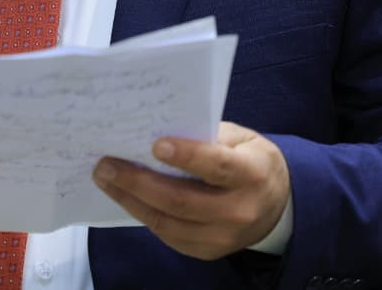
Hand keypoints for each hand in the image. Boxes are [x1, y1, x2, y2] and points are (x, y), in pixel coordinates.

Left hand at [92, 121, 289, 259]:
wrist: (276, 207)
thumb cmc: (252, 161)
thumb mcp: (241, 139)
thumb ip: (207, 135)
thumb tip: (159, 130)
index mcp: (251, 174)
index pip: (217, 166)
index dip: (186, 156)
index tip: (154, 144)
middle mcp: (239, 211)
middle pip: (182, 200)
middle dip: (138, 182)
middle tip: (106, 165)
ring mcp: (223, 237)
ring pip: (168, 222)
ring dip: (131, 200)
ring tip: (105, 179)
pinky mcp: (207, 252)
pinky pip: (168, 235)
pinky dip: (143, 214)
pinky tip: (126, 196)